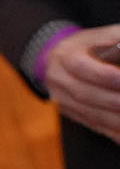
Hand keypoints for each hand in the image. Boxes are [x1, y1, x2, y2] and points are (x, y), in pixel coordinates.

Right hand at [43, 23, 119, 142]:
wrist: (53, 60)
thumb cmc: (85, 46)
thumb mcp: (100, 35)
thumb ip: (117, 39)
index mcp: (67, 57)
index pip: (84, 68)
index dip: (106, 76)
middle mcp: (61, 80)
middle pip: (87, 95)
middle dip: (116, 102)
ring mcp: (64, 101)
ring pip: (92, 115)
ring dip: (117, 120)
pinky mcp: (74, 115)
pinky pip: (96, 127)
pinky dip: (115, 133)